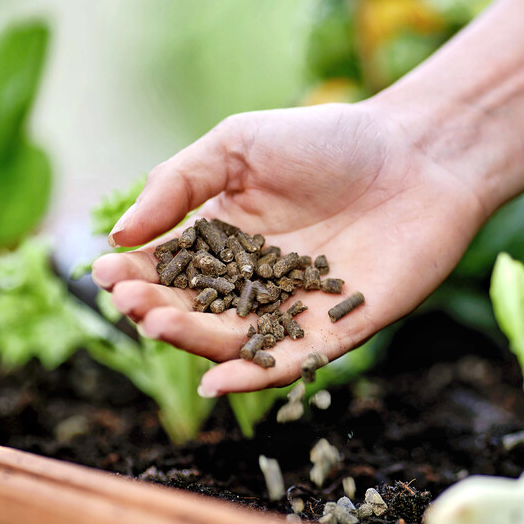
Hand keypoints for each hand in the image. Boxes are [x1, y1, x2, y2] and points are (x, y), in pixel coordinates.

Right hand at [91, 102, 488, 394]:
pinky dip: (252, 378)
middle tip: (129, 301)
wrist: (418, 155)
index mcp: (224, 237)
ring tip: (157, 324)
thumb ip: (180, 184)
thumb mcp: (239, 145)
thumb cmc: (329, 141)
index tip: (104, 270)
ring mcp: (292, 310)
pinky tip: (216, 382)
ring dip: (192, 340)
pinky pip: (288, 363)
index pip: (168, 266)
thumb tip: (120, 235)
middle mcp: (253, 281)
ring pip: (231, 340)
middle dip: (156, 308)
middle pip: (194, 308)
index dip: (134, 272)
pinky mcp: (335, 333)